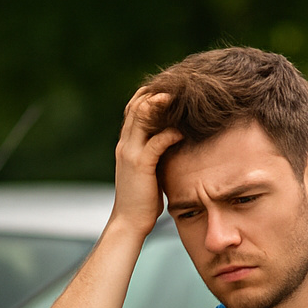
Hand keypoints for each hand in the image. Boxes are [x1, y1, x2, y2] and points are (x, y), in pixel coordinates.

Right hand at [110, 89, 182, 236]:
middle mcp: (125, 145)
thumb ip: (153, 153)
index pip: (132, 109)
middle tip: (178, 86)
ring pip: (141, 117)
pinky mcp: (140, 165)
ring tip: (179, 98)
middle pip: (136, 106)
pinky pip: (156, 142)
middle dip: (155, 92)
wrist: (129, 221)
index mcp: (126, 144)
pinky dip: (169, 133)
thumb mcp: (147, 170)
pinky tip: (182, 131)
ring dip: (160, 105)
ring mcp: (130, 153)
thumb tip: (171, 142)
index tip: (168, 88)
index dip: (148, 95)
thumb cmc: (142, 199)